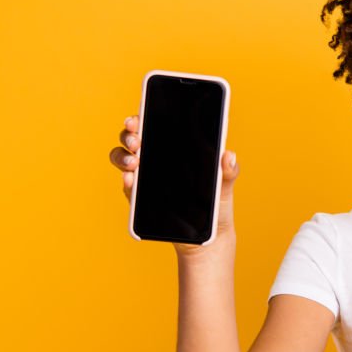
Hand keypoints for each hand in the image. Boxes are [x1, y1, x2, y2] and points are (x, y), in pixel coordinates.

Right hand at [108, 114, 239, 258]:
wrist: (208, 236)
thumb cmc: (216, 204)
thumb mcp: (225, 185)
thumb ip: (228, 170)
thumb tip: (229, 155)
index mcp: (176, 147)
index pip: (155, 124)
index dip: (143, 116)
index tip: (139, 117)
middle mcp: (156, 158)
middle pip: (133, 137)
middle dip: (129, 134)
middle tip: (137, 141)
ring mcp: (145, 177)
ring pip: (123, 158)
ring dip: (122, 156)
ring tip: (134, 164)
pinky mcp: (139, 198)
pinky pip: (127, 186)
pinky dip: (126, 181)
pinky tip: (131, 180)